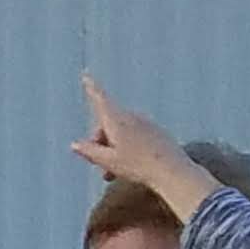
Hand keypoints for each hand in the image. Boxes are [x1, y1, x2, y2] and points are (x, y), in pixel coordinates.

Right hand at [76, 77, 220, 223]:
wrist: (174, 173)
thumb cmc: (137, 166)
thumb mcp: (108, 161)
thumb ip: (89, 151)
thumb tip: (75, 145)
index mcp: (117, 120)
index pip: (100, 99)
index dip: (92, 88)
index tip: (86, 75)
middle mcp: (132, 118)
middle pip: (110, 122)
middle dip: (102, 139)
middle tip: (99, 163)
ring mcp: (148, 125)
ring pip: (124, 132)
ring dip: (116, 147)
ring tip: (115, 172)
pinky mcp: (160, 135)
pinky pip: (139, 137)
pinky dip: (131, 148)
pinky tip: (134, 167)